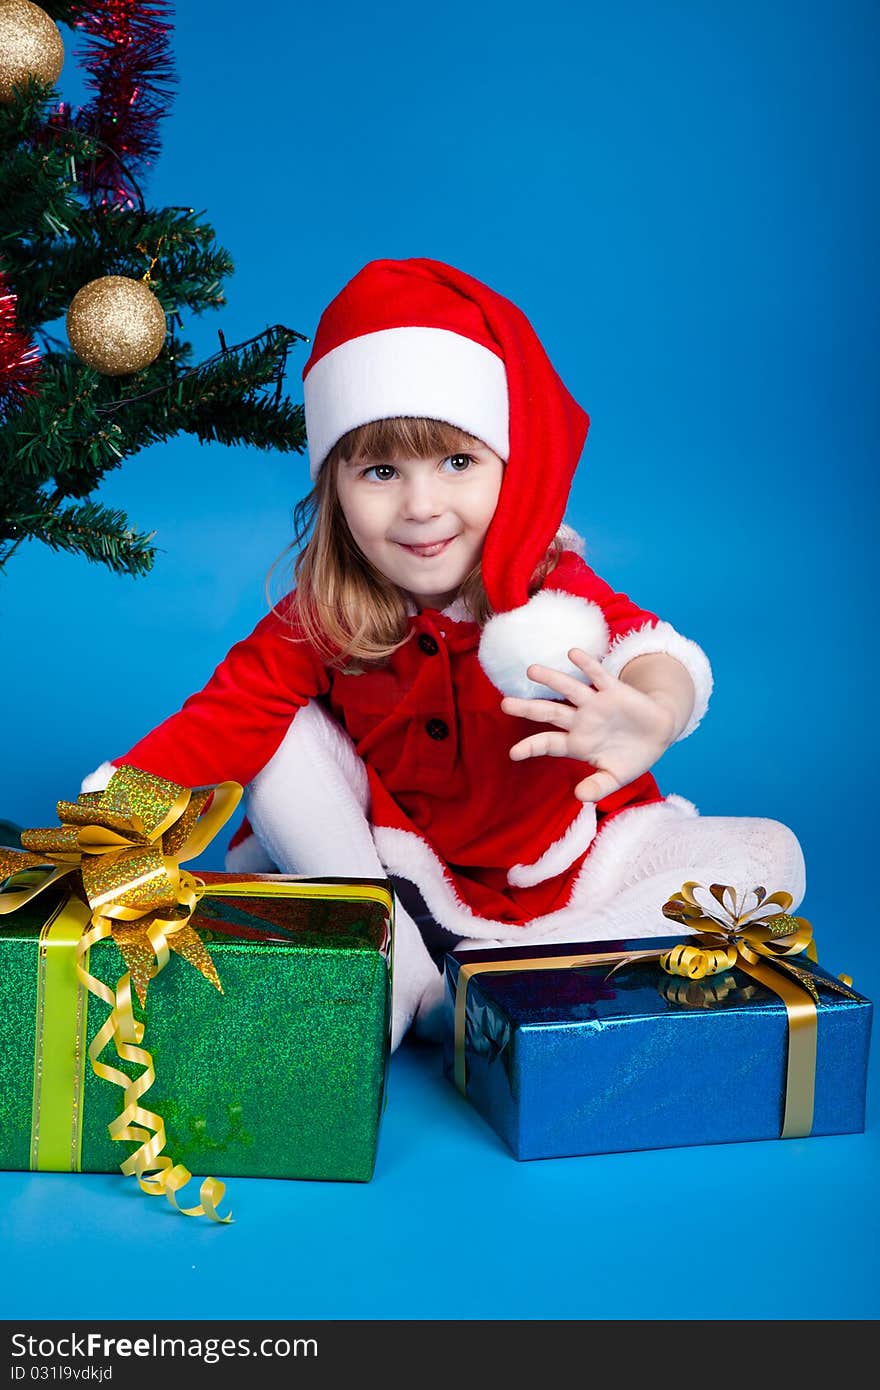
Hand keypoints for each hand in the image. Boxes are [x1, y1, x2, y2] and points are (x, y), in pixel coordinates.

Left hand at [500, 648, 678, 801]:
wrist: (660, 734)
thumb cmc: (632, 757)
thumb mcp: (615, 778)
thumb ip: (598, 787)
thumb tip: (580, 796)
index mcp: (576, 743)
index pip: (547, 743)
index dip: (530, 747)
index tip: (513, 753)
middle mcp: (580, 720)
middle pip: (548, 712)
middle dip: (527, 708)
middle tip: (505, 704)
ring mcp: (595, 704)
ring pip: (568, 689)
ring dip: (551, 679)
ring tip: (531, 670)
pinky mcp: (614, 691)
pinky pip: (597, 675)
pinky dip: (586, 665)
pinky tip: (572, 653)